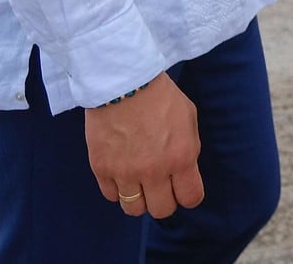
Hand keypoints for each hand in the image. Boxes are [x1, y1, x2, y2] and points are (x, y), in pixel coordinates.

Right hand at [85, 74, 202, 219]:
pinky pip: (111, 196)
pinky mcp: (102, 169)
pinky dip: (117, 189)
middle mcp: (154, 170)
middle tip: (160, 186)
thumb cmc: (160, 96)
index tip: (183, 189)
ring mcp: (125, 172)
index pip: (191, 198)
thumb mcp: (189, 118)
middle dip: (164, 200)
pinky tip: (121, 173)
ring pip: (134, 209)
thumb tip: (183, 171)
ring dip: (139, 199)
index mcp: (181, 157)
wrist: (123, 82)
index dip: (188, 195)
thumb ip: (188, 149)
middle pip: (161, 211)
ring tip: (139, 182)